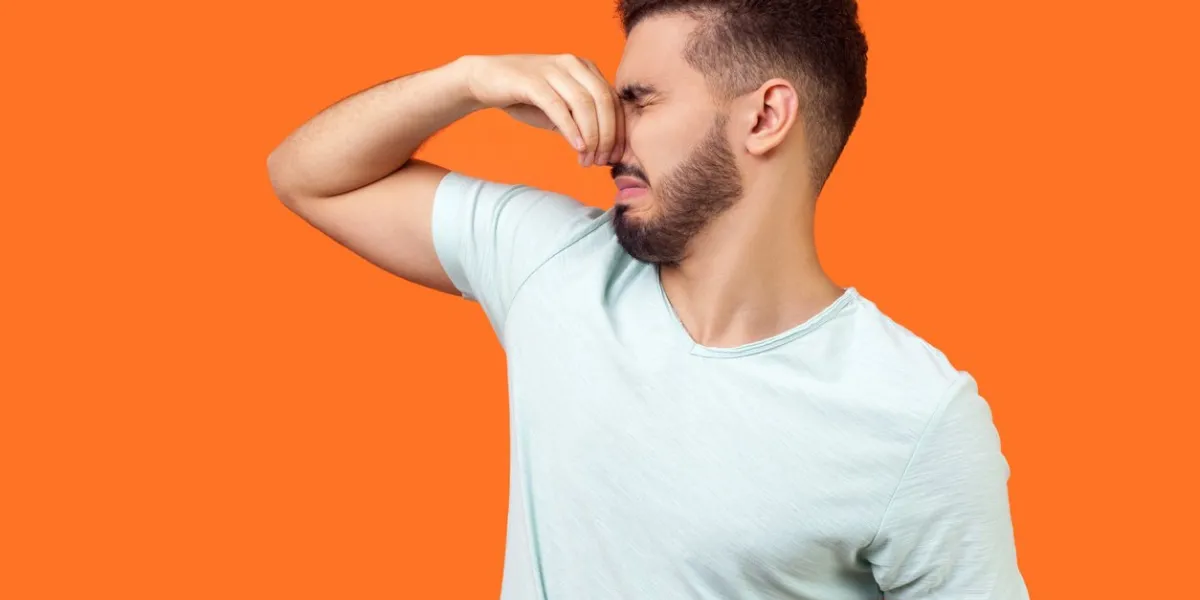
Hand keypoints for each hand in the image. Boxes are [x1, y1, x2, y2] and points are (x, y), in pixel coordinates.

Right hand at [460, 54, 624, 166]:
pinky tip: (577, 147)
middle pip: (603, 101)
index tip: (618, 156)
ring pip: (584, 104)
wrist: (485, 80)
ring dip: (591, 136)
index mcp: (585, 68)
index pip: (612, 100)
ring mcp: (553, 69)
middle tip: (602, 161)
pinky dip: (571, 129)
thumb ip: (582, 123)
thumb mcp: (560, 112)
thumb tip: (605, 151)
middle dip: (608, 135)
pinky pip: (559, 106)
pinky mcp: (532, 80)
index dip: (619, 130)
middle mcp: (573, 64)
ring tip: (588, 159)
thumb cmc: (526, 98)